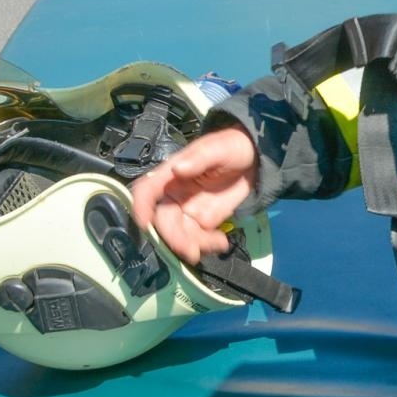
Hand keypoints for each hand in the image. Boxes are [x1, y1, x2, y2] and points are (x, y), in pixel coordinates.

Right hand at [131, 127, 257, 263]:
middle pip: (163, 221)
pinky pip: (198, 239)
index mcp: (170, 175)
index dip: (141, 207)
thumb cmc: (230, 146)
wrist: (254, 158)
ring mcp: (187, 210)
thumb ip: (199, 159)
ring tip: (216, 244)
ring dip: (192, 245)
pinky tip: (221, 243)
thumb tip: (177, 168)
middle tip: (191, 250)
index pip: (147, 191)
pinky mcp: (202, 221)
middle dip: (174, 237)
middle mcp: (174, 195)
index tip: (145, 224)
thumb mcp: (217, 149)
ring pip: (179, 235)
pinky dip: (207, 245)